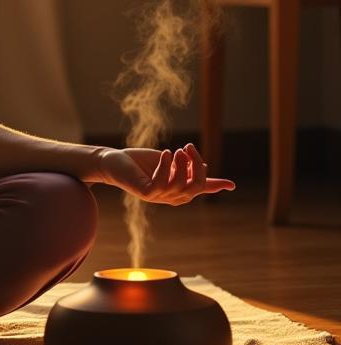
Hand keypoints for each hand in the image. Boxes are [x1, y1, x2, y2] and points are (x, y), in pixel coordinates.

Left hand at [96, 143, 235, 204]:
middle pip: (195, 187)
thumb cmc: (141, 163)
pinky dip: (166, 167)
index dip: (215, 185)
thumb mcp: (169, 162)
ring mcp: (157, 197)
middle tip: (188, 147)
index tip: (231, 185)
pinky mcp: (145, 192)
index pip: (199, 188)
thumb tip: (208, 169)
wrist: (114, 161)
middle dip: (196, 165)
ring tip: (175, 150)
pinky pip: (161, 183)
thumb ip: (188, 167)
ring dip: (181, 164)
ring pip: (180, 185)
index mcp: (178, 191)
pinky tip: (166, 153)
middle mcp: (170, 197)